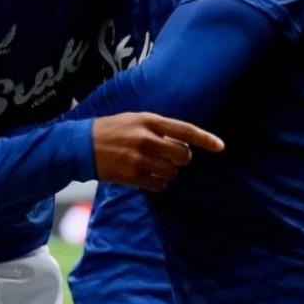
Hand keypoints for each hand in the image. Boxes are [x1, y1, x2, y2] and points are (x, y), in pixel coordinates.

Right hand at [92, 112, 224, 191]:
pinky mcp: (132, 175)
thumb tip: (183, 144)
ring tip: (153, 165)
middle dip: (181, 159)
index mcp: (149, 121)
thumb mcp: (135, 119)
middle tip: (169, 157)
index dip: (206, 139)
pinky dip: (158, 183)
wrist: (82, 144)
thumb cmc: (112, 130)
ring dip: (168, 172)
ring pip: (172, 172)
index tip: (221, 147)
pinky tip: (146, 176)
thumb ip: (158, 128)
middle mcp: (147, 139)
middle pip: (182, 155)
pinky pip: (159, 185)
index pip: (185, 130)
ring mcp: (140, 158)